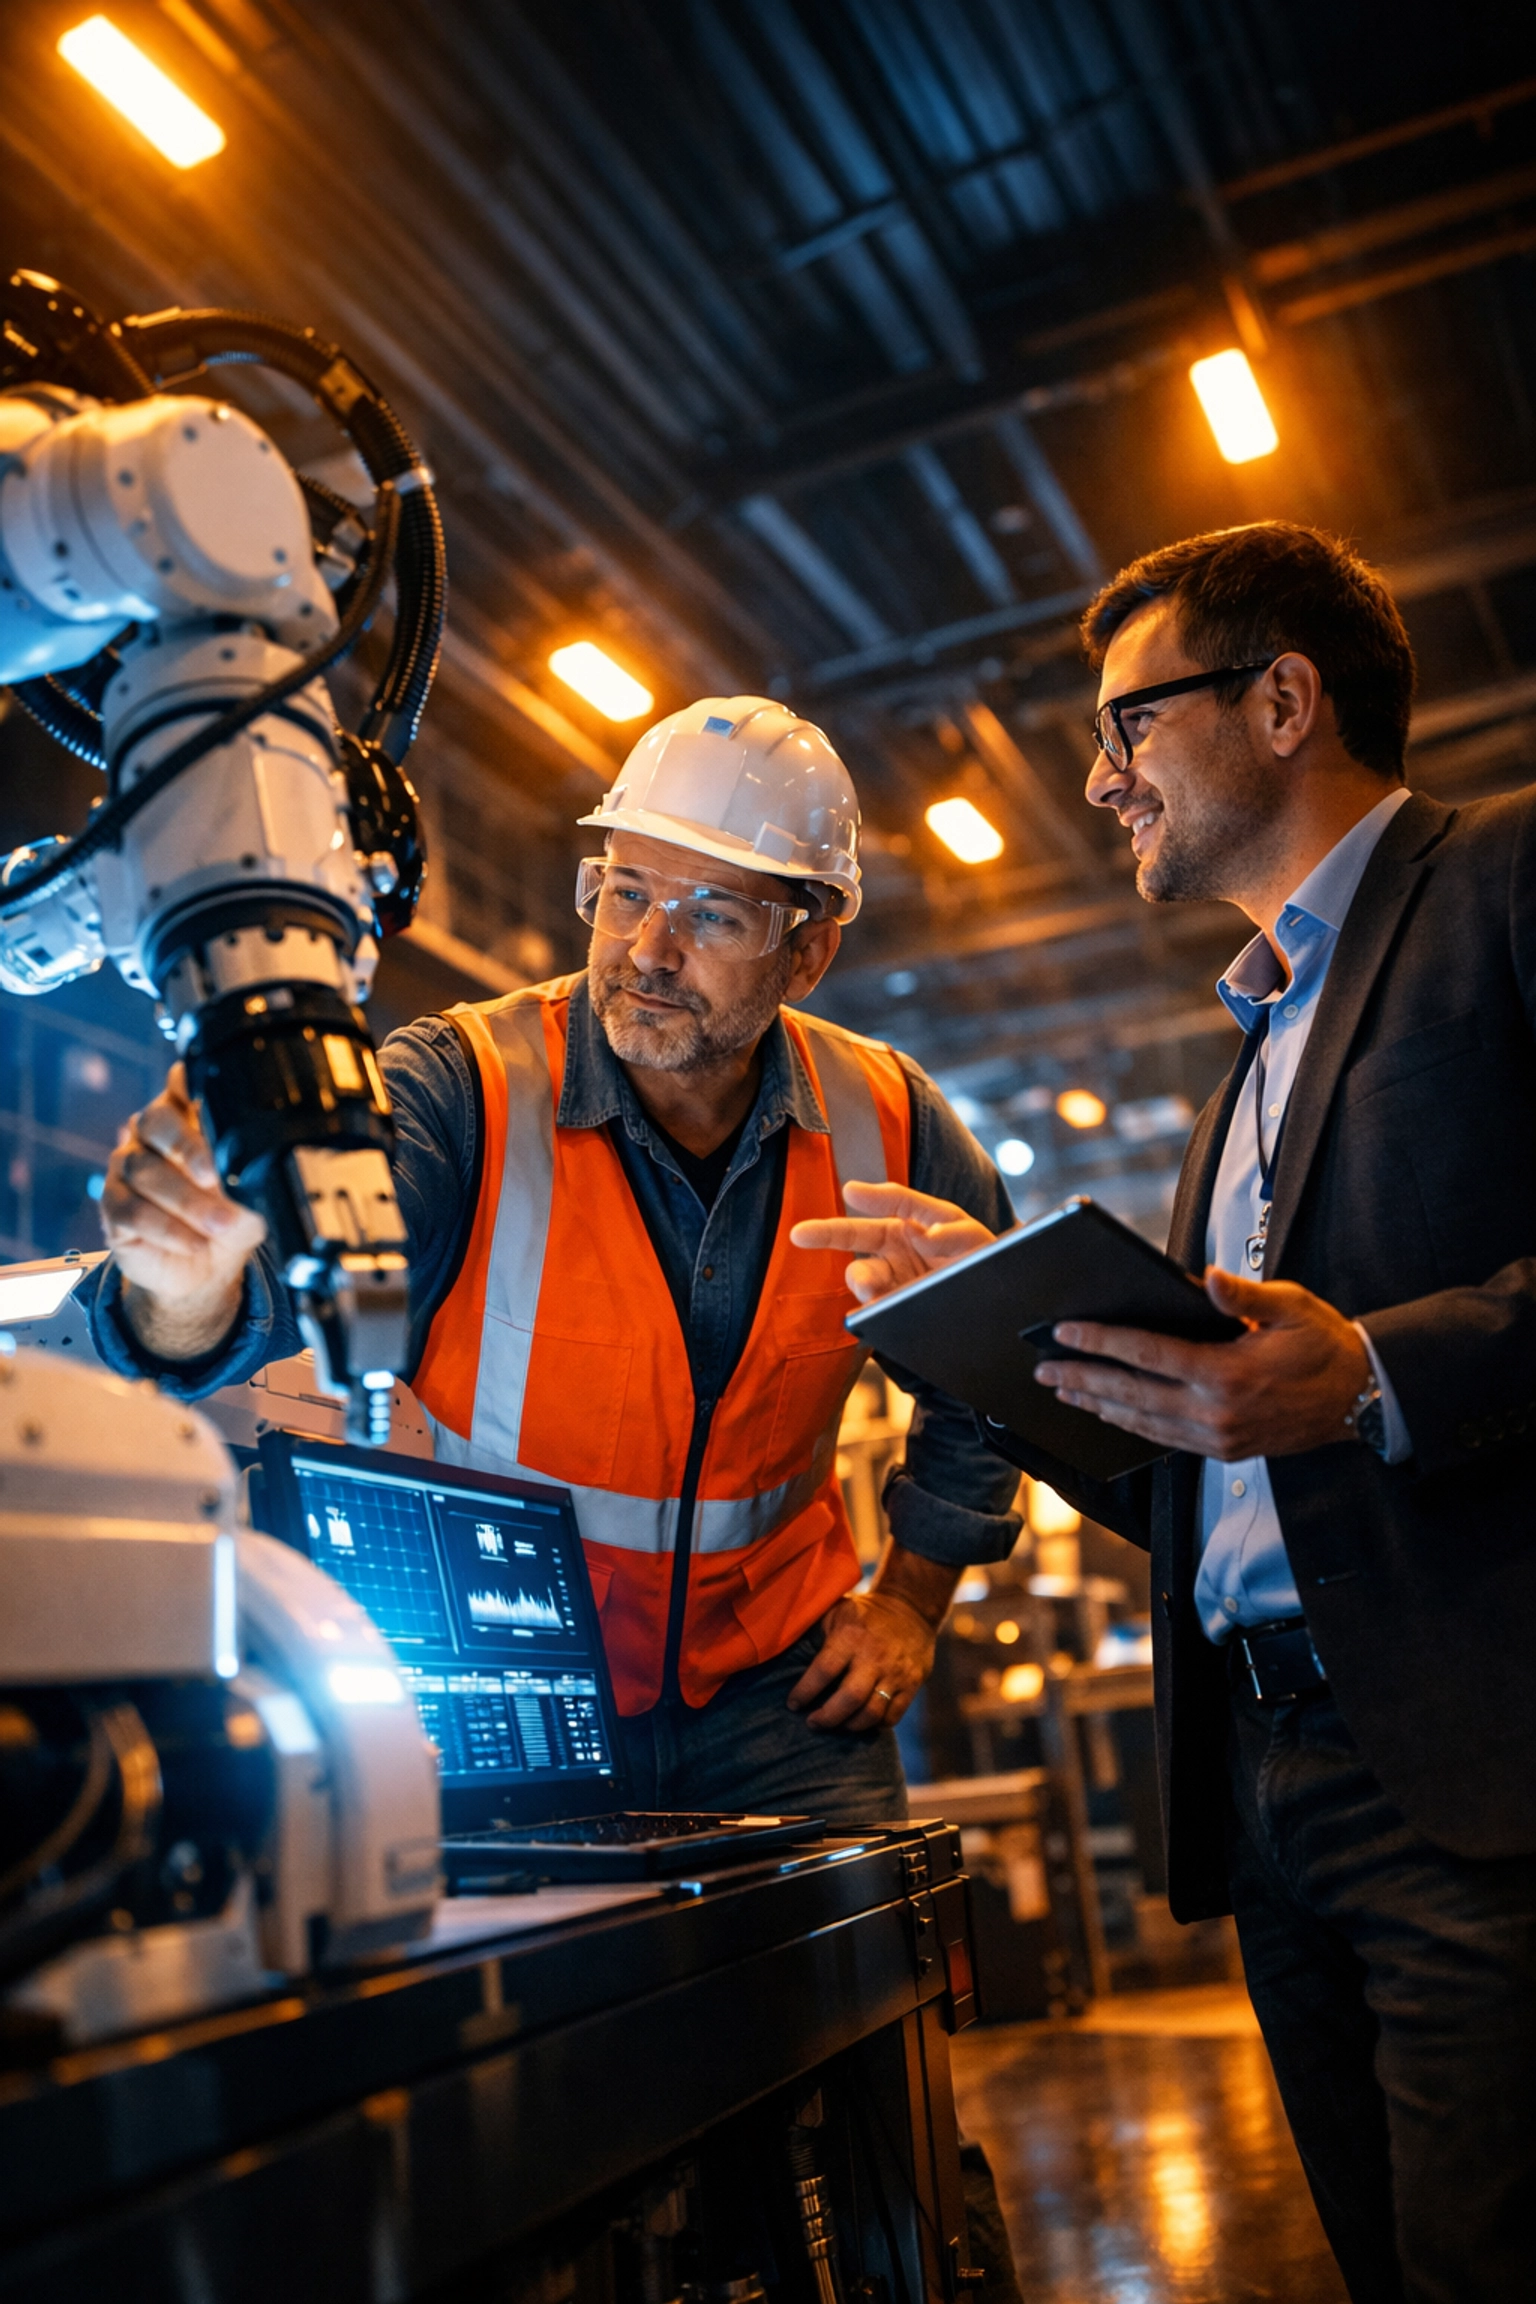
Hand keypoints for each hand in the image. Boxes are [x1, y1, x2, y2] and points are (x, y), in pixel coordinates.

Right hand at [99, 1063, 265, 1358]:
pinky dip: (166, 1229)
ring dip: (185, 1201)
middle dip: (185, 1146)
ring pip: (144, 1171)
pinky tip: (194, 1242)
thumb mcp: (255, 1194)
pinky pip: (132, 1210)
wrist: (208, 1267)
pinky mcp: (113, 1205)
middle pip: (156, 1121)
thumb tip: (263, 1167)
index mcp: (191, 1117)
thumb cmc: (232, 1218)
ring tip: (219, 1224)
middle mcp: (153, 1134)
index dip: (188, 1084)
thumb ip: (256, 1173)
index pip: (183, 1084)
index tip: (205, 1097)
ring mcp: (128, 1166)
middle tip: (212, 1175)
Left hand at [787, 1544, 958, 1730]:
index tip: (792, 1704)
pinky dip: (875, 1725)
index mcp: (851, 1636)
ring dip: (850, 1726)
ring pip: (872, 1712)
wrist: (911, 1609)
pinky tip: (861, 1721)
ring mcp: (896, 1672)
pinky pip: (893, 1716)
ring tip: (836, 1725)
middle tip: (812, 1722)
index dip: (805, 1691)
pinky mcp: (913, 1684)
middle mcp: (874, 1656)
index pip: (824, 1670)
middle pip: (849, 1698)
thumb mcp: (837, 1612)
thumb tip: (780, 1650)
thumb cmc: (863, 1615)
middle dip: (827, 1717)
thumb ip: (815, 1631)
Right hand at [790, 1179, 999, 1302]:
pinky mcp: (893, 1310)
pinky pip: (874, 1309)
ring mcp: (892, 1281)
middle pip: (856, 1237)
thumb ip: (947, 1231)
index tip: (850, 1192)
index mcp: (907, 1223)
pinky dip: (872, 1309)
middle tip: (800, 1234)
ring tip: (869, 1289)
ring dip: (863, 1281)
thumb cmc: (976, 1258)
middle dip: (826, 1234)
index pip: (884, 1205)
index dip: (867, 1197)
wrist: (991, 1302)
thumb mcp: (967, 1234)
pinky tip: (876, 1308)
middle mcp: (894, 1250)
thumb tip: (923, 1234)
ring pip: (864, 1277)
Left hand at [1034, 1265, 1374, 1460]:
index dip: (1100, 1343)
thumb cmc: (1324, 1346)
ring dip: (1099, 1406)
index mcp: (1227, 1374)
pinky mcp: (1224, 1451)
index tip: (1064, 1333)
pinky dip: (1131, 1425)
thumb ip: (1242, 1295)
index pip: (1146, 1355)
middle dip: (1083, 1379)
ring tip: (1064, 1391)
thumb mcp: (1291, 1306)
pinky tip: (1110, 1413)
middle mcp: (1216, 1413)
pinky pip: (1165, 1440)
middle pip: (1131, 1395)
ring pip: (1142, 1424)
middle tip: (1044, 1369)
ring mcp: (1219, 1438)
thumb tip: (1205, 1278)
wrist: (1362, 1398)